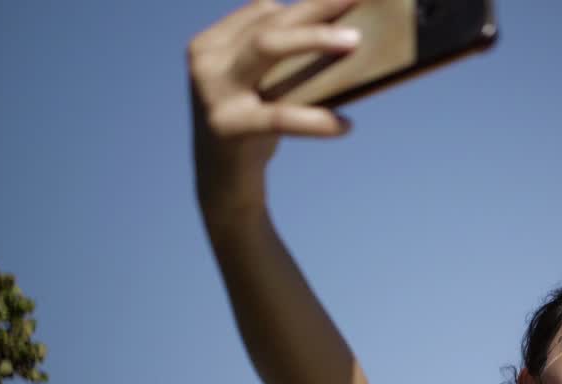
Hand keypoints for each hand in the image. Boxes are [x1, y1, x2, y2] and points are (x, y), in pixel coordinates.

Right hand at [189, 0, 360, 199]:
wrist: (222, 186)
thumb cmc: (254, 130)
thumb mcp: (263, 88)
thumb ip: (285, 61)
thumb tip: (346, 33)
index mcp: (211, 43)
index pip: (264, 11)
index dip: (307, 4)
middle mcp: (206, 61)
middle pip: (269, 21)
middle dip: (317, 7)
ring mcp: (212, 92)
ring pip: (267, 48)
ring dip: (315, 39)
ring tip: (356, 41)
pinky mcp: (226, 127)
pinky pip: (278, 116)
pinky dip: (316, 119)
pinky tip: (345, 125)